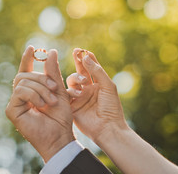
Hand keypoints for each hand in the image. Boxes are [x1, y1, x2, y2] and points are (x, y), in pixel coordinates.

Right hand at [5, 46, 73, 161]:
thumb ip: (53, 72)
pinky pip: (20, 92)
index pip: (27, 70)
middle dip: (42, 78)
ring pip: (23, 81)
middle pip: (25, 74)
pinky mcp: (12, 110)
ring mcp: (16, 102)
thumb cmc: (61, 116)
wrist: (61, 135)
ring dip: (40, 88)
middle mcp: (22, 95)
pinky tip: (41, 105)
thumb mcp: (59, 90)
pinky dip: (34, 95)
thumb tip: (51, 51)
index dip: (28, 58)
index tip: (32, 48)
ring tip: (51, 101)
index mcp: (33, 89)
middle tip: (54, 88)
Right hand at [67, 49, 177, 173]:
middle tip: (76, 52)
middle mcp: (87, 89)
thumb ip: (96, 71)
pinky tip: (77, 93)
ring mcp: (78, 97)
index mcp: (98, 84)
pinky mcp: (72, 106)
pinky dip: (70, 91)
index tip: (82, 50)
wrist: (107, 128)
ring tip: (83, 82)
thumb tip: (86, 56)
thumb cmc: (111, 108)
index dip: (86, 58)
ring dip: (76, 78)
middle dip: (78, 61)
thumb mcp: (107, 86)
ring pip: (72, 81)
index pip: (91, 67)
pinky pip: (66, 94)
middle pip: (80, 72)